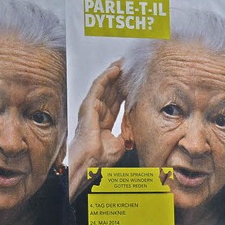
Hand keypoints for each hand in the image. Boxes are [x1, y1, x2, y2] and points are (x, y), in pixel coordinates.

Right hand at [69, 60, 125, 200]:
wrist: (91, 162)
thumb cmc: (101, 158)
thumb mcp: (120, 144)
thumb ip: (126, 135)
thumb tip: (133, 132)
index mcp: (104, 122)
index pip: (116, 101)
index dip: (125, 90)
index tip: (135, 81)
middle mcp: (97, 113)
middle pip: (111, 91)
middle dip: (121, 78)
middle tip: (131, 66)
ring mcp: (92, 108)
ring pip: (104, 86)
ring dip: (114, 73)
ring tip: (124, 63)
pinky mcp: (88, 106)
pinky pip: (98, 87)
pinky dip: (106, 77)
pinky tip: (115, 69)